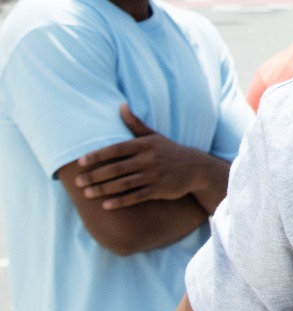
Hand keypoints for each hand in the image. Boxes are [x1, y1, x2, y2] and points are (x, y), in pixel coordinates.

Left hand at [73, 104, 210, 208]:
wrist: (196, 168)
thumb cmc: (169, 151)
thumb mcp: (154, 136)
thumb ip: (135, 123)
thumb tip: (121, 105)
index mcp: (144, 145)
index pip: (116, 149)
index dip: (97, 155)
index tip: (80, 162)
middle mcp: (148, 159)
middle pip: (116, 168)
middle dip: (95, 176)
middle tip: (78, 182)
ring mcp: (154, 175)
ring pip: (123, 184)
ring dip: (103, 189)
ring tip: (87, 194)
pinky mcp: (159, 190)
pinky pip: (136, 197)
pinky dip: (120, 201)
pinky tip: (106, 205)